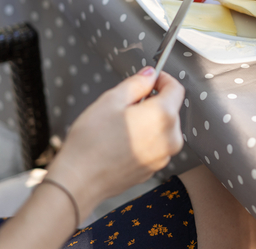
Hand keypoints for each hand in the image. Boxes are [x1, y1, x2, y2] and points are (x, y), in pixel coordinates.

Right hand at [45, 68, 183, 216]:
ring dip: (148, 121)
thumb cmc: (91, 142)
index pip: (176, 89)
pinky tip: (121, 142)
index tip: (151, 79)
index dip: (163, 79)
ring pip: (162, 128)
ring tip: (120, 126)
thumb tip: (149, 75)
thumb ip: (136, 84)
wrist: (79, 181)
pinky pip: (155, 145)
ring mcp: (164, 156)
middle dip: (152, 102)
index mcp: (163, 116)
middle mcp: (170, 138)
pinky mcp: (154, 168)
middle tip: (126, 105)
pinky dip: (144, 139)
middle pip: (170, 109)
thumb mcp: (111, 100)